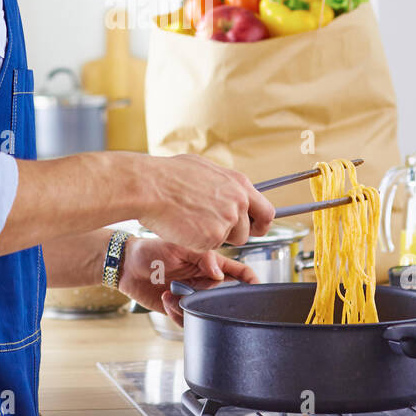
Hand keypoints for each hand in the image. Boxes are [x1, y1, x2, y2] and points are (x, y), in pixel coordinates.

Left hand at [117, 235, 259, 327]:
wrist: (126, 266)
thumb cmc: (150, 250)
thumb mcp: (177, 246)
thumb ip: (202, 257)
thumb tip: (220, 273)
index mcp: (210, 264)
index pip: (239, 273)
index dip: (251, 281)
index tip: (256, 289)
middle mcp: (204, 282)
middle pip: (225, 298)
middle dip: (215, 301)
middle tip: (197, 294)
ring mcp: (193, 297)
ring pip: (207, 314)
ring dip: (192, 309)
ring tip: (174, 295)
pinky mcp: (179, 310)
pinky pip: (188, 321)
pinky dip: (179, 315)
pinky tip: (166, 299)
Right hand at [135, 154, 274, 251]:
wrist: (150, 186)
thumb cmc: (168, 175)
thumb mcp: (204, 169)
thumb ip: (223, 183)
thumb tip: (226, 189)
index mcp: (239, 183)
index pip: (266, 211)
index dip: (260, 223)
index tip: (253, 228)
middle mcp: (239, 201)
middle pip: (249, 230)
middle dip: (236, 234)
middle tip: (218, 231)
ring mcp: (228, 220)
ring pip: (230, 240)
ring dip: (215, 237)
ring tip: (193, 222)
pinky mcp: (213, 237)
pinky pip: (211, 247)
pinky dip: (199, 242)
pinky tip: (185, 227)